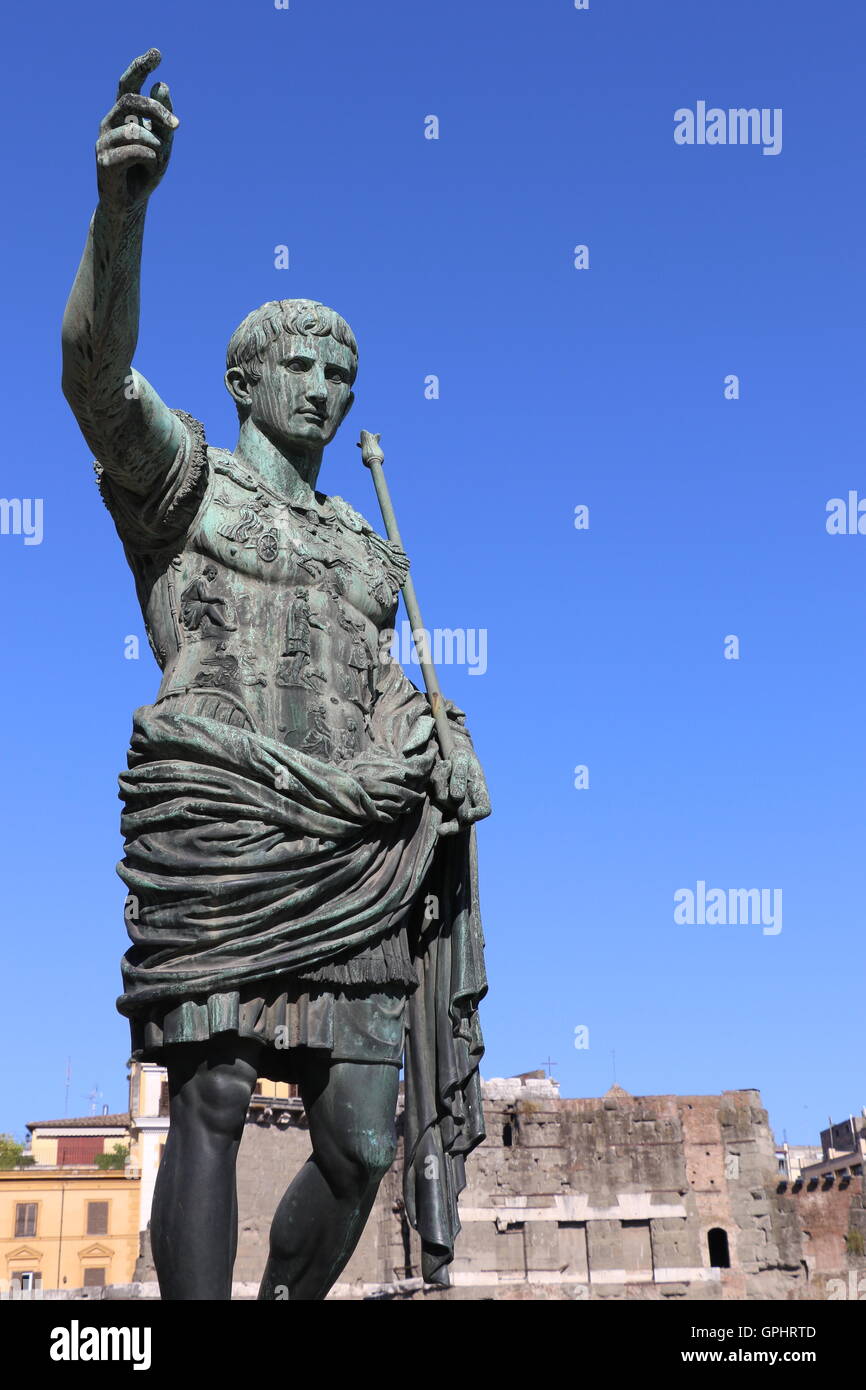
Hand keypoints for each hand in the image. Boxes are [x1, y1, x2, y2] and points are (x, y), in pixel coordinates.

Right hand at [96, 50, 178, 210]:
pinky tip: (148, 169)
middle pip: (131, 100)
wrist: (128, 205)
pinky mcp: (104, 160)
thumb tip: (162, 85)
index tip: (158, 53)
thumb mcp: (163, 146)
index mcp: (123, 116)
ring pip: (137, 131)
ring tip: (156, 162)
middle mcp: (109, 122)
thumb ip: (165, 121)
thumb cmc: (144, 173)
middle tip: (176, 125)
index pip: (128, 84)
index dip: (140, 67)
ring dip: (156, 147)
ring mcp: (104, 140)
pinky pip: (135, 151)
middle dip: (156, 110)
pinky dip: (150, 160)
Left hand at [430, 746, 490, 835]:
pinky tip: (440, 767)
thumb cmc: (462, 756)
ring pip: (444, 799)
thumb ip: (460, 776)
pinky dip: (435, 780)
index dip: (477, 814)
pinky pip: (434, 793)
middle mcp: (468, 801)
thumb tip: (456, 797)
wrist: (451, 751)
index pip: (484, 809)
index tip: (467, 815)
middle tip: (440, 830)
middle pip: (463, 821)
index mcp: (480, 793)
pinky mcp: (439, 798)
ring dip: (441, 780)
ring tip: (446, 763)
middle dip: (452, 827)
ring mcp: (453, 802)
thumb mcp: (462, 759)